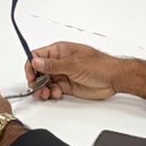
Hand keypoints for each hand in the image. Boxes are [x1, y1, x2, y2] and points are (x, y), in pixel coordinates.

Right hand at [26, 42, 145, 101]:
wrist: (114, 79)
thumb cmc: (100, 65)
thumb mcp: (74, 64)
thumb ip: (53, 65)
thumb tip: (36, 62)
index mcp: (60, 51)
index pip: (37, 56)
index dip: (31, 66)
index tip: (31, 75)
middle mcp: (59, 62)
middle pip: (39, 71)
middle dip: (36, 80)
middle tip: (37, 88)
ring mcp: (63, 74)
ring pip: (45, 82)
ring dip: (43, 88)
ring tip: (46, 94)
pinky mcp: (67, 86)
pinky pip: (53, 89)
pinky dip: (51, 93)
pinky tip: (56, 94)